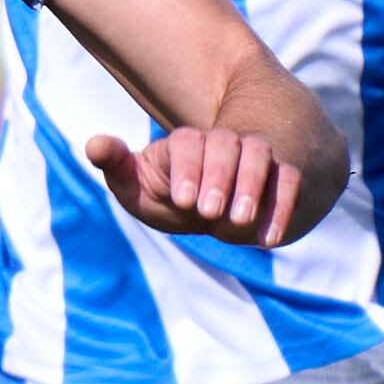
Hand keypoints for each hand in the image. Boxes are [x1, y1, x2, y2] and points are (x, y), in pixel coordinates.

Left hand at [83, 126, 311, 246]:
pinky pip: (288, 183)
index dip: (186, 167)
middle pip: (226, 144)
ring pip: (260, 156)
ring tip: (240, 221)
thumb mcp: (138, 185)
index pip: (187, 143)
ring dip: (252, 186)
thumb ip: (118, 167)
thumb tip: (95, 143)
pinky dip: (281, 208)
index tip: (183, 200)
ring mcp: (256, 158)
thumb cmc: (170, 195)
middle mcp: (224, 143)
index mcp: (186, 143)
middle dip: (219, 176)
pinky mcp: (282, 179)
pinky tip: (267, 240)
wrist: (217, 207)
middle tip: (209, 212)